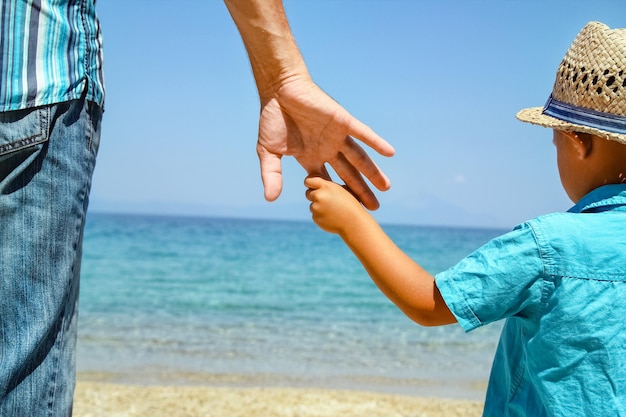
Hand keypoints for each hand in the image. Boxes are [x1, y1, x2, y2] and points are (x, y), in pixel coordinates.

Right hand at [258, 76, 394, 209]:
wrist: (279, 90)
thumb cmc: (272, 118)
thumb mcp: (268, 151)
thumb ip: (272, 174)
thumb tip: (270, 199)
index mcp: (311, 157)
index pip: (328, 182)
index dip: (337, 197)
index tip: (347, 213)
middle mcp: (327, 149)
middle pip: (348, 174)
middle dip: (361, 191)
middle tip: (374, 209)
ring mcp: (336, 136)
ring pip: (359, 158)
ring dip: (372, 172)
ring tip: (386, 187)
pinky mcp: (342, 121)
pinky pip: (362, 133)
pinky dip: (376, 142)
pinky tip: (390, 153)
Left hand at [304, 175, 365, 233]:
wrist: (354, 222)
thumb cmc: (351, 205)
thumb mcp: (343, 189)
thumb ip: (329, 186)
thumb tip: (317, 184)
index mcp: (326, 186)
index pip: (308, 181)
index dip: (310, 184)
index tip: (311, 186)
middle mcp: (319, 196)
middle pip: (308, 193)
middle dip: (314, 196)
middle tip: (325, 200)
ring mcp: (316, 207)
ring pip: (312, 205)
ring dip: (319, 207)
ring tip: (333, 210)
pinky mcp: (316, 218)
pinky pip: (315, 215)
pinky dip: (321, 216)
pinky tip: (332, 217)